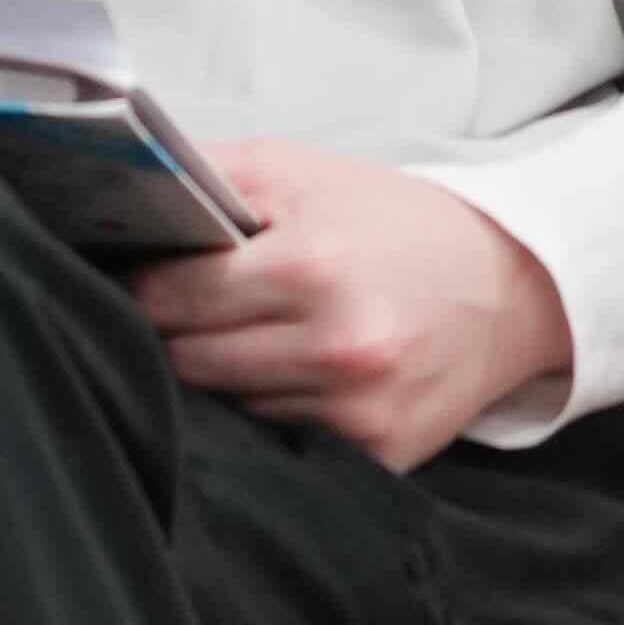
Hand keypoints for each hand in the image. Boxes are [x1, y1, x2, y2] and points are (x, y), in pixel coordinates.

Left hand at [134, 145, 572, 475]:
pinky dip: (266, 413)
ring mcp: (356, 410)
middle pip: (186, 363)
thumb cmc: (391, 223)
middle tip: (181, 311)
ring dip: (217, 379)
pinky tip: (281, 378)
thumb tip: (115, 195)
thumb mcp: (296, 170)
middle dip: (171, 335)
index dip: (140, 287)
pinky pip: (277, 441)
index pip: (168, 299)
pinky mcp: (377, 454)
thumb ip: (203, 177)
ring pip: (225, 410)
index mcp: (310, 267)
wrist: (508, 285)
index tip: (135, 277)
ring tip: (238, 340)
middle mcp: (334, 348)